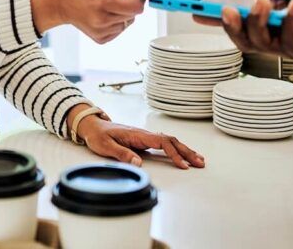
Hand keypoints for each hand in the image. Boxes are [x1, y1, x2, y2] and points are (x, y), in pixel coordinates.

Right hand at [32, 0, 158, 42]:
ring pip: (129, 22)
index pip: (137, 6)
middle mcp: (102, 19)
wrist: (61, 2)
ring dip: (124, 12)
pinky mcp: (101, 39)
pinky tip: (103, 14)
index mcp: (103, 1)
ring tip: (107, 4)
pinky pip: (120, 29)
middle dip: (131, 3)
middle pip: (134, 14)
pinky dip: (117, 21)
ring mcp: (101, 32)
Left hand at [76, 115, 204, 169]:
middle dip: (186, 151)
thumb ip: (121, 154)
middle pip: (171, 141)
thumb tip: (138, 163)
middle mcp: (144, 134)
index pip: (161, 142)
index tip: (182, 165)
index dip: (174, 154)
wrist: (92, 126)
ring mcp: (145, 137)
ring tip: (198, 160)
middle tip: (200, 163)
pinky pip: (165, 144)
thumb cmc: (98, 136)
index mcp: (137, 134)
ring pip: (170, 142)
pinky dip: (176, 149)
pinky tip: (183, 156)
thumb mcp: (105, 146)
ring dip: (184, 150)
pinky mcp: (144, 141)